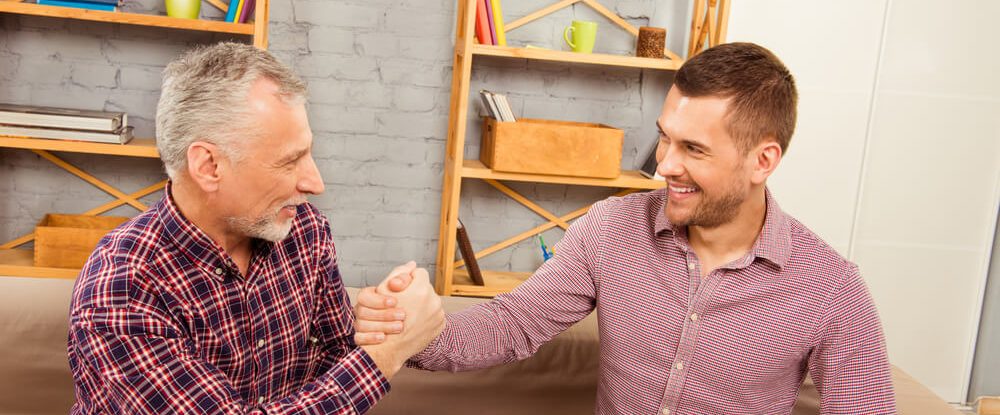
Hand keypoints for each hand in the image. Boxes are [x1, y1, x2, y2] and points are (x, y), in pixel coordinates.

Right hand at [359, 263, 442, 378]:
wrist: (390, 349)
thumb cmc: (382, 320)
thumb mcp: (383, 292)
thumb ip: (398, 274)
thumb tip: (412, 264)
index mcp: (421, 290)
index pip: (418, 273)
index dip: (408, 279)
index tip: (401, 288)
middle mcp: (434, 301)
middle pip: (425, 288)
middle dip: (416, 293)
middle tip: (404, 302)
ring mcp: (439, 314)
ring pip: (430, 301)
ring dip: (421, 304)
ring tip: (408, 313)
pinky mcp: (440, 325)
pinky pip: (434, 314)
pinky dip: (426, 316)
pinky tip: (414, 322)